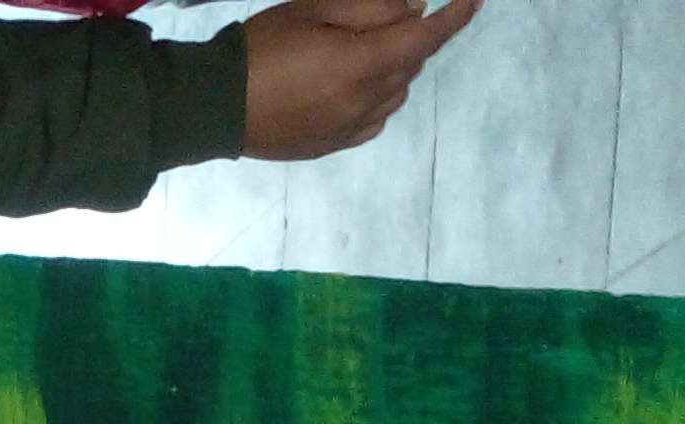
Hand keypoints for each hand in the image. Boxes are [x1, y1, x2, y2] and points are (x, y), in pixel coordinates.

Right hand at [240, 0, 480, 161]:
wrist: (210, 106)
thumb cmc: (259, 47)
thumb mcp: (314, 9)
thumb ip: (370, 9)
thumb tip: (413, 11)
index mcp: (361, 64)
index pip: (425, 38)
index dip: (456, 17)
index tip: (474, 0)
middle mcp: (363, 102)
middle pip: (410, 66)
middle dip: (409, 40)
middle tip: (379, 23)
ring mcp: (347, 130)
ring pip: (395, 96)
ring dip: (393, 71)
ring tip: (360, 55)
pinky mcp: (329, 147)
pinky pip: (373, 124)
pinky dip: (377, 102)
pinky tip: (353, 90)